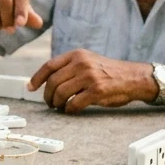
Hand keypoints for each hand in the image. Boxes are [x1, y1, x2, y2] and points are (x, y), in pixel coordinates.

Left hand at [30, 49, 156, 112]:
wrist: (133, 77)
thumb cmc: (109, 72)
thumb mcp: (88, 60)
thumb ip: (70, 66)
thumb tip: (48, 80)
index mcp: (77, 55)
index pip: (49, 66)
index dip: (37, 78)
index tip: (30, 87)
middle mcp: (81, 63)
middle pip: (53, 81)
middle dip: (47, 95)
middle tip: (49, 103)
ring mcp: (89, 77)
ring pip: (60, 93)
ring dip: (56, 103)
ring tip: (59, 107)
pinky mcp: (96, 91)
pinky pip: (74, 103)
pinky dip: (69, 109)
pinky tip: (71, 110)